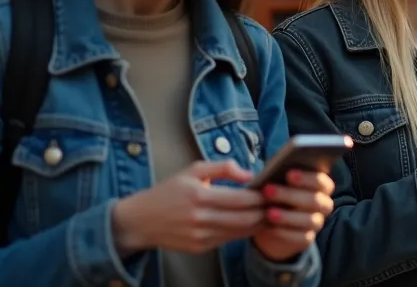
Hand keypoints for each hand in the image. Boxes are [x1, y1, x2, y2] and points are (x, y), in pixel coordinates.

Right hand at [111, 160, 263, 256]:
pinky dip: (243, 232)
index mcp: (200, 195)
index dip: (261, 197)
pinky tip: (250, 223)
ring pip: (240, 232)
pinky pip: (229, 240)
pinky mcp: (200, 248)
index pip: (242, 199)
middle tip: (276, 203)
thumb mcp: (192, 170)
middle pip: (246, 219)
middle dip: (265, 212)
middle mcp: (201, 218)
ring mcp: (200, 236)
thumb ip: (223, 167)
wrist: (140, 220)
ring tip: (268, 213)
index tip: (271, 190)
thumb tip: (249, 173)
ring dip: (258, 224)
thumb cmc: (168, 192)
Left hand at [253, 169, 335, 261]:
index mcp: (321, 186)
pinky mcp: (307, 239)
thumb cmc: (277, 195)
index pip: (321, 181)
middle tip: (268, 190)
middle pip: (314, 200)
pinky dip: (285, 232)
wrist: (271, 223)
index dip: (306, 178)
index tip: (288, 174)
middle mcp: (324, 204)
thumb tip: (274, 172)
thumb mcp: (279, 183)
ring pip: (309, 220)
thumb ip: (281, 177)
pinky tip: (271, 227)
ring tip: (268, 212)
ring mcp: (317, 223)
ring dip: (287, 216)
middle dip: (290, 195)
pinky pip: (301, 237)